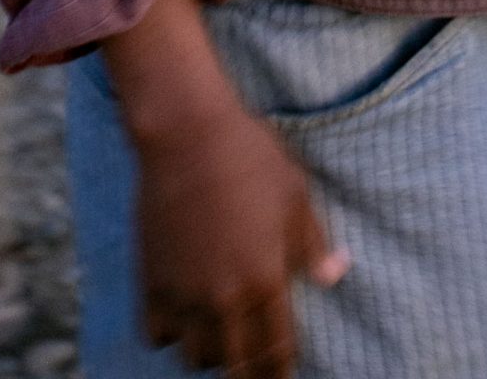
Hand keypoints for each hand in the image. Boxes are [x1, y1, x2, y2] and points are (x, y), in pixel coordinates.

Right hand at [134, 94, 347, 377]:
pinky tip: (184, 318)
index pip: (277, 352)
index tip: (285, 372)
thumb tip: (336, 276)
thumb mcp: (296, 194)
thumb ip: (314, 245)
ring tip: (222, 336)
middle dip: (249, 372)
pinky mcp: (151, 282)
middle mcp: (223, 298)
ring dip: (211, 353)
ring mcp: (183, 294)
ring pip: (196, 357)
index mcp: (266, 280)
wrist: (187, 132)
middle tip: (255, 366)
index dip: (282, 370)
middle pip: (236, 367)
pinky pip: (158, 336)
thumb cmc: (249, 156)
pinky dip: (171, 335)